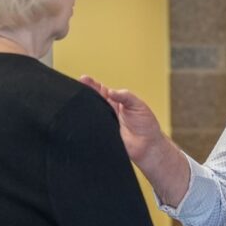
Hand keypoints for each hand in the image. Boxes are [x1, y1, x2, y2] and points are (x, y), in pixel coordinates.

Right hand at [80, 74, 190, 206]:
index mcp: (116, 102)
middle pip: (93, 100)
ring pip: (91, 114)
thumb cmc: (146, 125)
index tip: (84, 79)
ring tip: (77, 99)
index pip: (102, 91)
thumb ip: (125, 96)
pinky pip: (92, 128)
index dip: (92, 85)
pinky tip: (82, 116)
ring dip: (84, 107)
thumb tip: (110, 92)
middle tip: (77, 86)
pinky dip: (87, 124)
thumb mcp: (138, 105)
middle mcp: (108, 112)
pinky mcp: (102, 134)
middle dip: (84, 93)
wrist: (148, 146)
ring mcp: (104, 123)